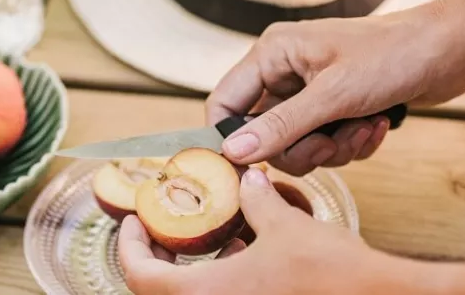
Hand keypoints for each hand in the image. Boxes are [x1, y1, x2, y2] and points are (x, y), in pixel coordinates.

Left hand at [117, 168, 422, 294]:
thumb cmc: (336, 274)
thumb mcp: (286, 226)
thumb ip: (255, 201)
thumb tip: (245, 181)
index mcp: (208, 294)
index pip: (138, 275)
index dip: (128, 245)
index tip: (134, 220)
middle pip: (161, 289)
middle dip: (161, 256)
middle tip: (165, 227)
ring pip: (199, 294)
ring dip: (199, 268)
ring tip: (217, 233)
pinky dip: (229, 279)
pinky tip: (252, 252)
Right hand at [205, 8, 464, 174]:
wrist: (453, 48)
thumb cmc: (395, 55)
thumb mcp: (334, 96)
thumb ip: (281, 126)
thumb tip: (233, 152)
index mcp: (272, 54)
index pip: (224, 102)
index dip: (233, 138)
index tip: (252, 167)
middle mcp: (285, 71)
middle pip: (263, 134)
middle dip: (301, 147)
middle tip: (331, 142)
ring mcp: (311, 90)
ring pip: (296, 144)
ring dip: (332, 147)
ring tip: (363, 128)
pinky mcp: (336, 106)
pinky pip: (325, 143)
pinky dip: (351, 143)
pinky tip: (376, 125)